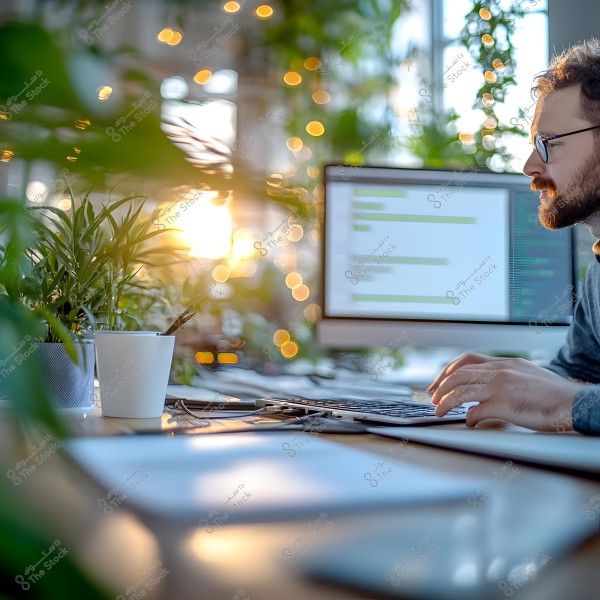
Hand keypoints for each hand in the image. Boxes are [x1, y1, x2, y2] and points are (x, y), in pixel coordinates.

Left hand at [426, 353, 584, 430]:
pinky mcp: (504, 404)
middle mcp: (500, 371)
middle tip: (432, 398)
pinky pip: (475, 410)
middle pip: (458, 374)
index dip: (448, 370)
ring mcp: (501, 386)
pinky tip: (468, 422)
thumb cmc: (555, 394)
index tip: (438, 381)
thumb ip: (504, 380)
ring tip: (438, 411)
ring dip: (445, 402)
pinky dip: (467, 418)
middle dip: (440, 386)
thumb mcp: (527, 376)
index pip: (467, 360)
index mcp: (505, 363)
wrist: (575, 403)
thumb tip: (484, 396)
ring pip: (460, 390)